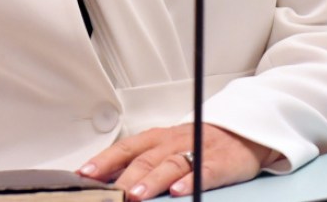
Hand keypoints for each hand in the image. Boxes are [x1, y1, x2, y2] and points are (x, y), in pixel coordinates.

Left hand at [79, 123, 273, 200]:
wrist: (243, 132)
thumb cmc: (198, 143)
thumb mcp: (166, 147)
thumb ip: (139, 161)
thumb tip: (106, 178)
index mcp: (157, 138)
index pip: (126, 148)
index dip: (104, 160)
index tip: (84, 175)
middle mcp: (173, 142)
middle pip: (145, 158)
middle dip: (124, 176)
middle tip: (109, 193)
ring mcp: (196, 150)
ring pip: (170, 165)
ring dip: (152, 181)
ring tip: (137, 195)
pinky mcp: (219, 162)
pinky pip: (204, 172)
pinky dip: (191, 181)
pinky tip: (178, 192)